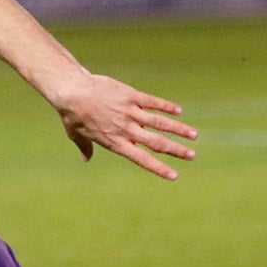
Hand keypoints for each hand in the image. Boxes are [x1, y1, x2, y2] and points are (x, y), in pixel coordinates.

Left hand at [55, 74, 197, 180]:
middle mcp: (126, 129)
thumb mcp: (76, 136)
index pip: (142, 159)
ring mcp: (129, 112)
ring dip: (178, 129)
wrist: (72, 91)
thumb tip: (85, 160)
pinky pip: (152, 102)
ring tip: (194, 134)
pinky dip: (166, 106)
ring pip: (159, 122)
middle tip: (192, 155)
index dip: (159, 167)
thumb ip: (85, 148)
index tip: (174, 175)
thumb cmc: (72, 115)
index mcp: (115, 142)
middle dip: (176, 150)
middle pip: (156, 142)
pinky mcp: (130, 95)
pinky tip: (179, 111)